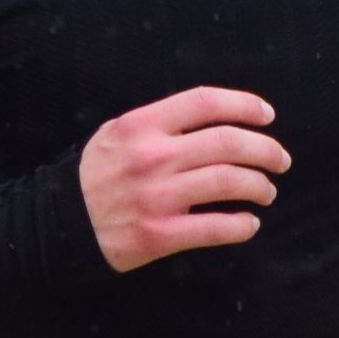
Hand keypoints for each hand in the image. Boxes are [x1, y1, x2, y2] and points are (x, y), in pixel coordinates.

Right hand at [79, 86, 289, 272]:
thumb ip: (161, 123)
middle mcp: (152, 157)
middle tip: (280, 160)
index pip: (206, 102)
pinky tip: (249, 223)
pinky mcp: (159, 235)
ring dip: (259, 185)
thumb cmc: (96, 176)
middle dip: (266, 150)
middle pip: (228, 143)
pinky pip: (216, 227)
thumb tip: (218, 120)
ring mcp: (157, 197)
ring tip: (266, 191)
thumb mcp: (118, 134)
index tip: (267, 116)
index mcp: (142, 125)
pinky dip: (242, 225)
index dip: (245, 105)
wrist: (59, 224)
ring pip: (229, 182)